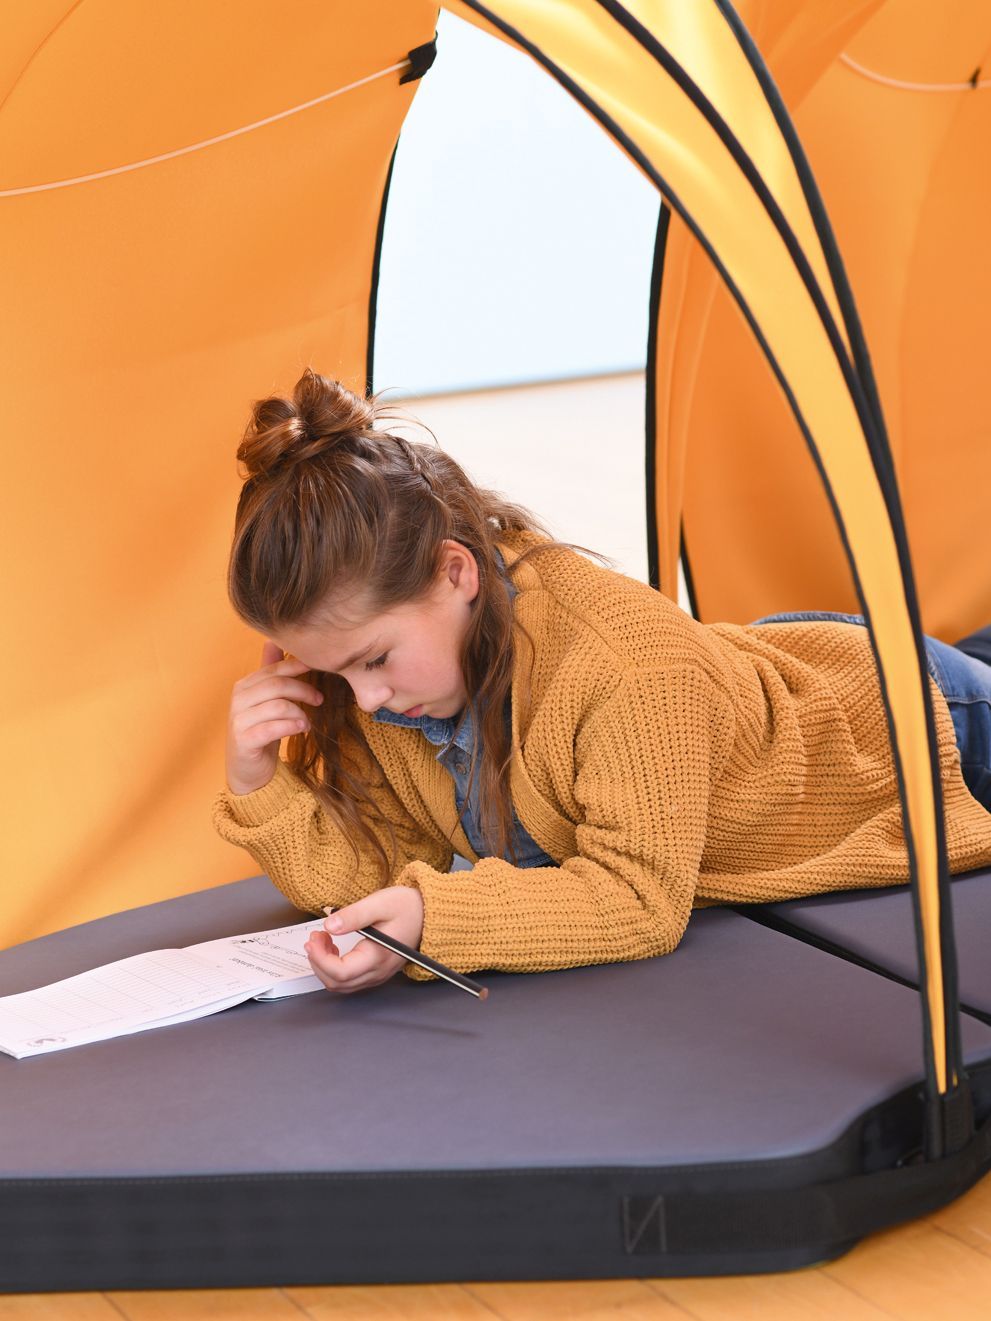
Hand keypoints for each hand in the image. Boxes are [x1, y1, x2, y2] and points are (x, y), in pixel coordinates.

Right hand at [225, 640, 324, 794]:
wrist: (247, 769)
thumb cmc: (261, 730)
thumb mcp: (267, 700)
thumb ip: (270, 673)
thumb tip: (272, 640)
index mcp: (245, 685)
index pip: (274, 669)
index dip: (298, 666)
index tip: (318, 667)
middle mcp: (239, 699)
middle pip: (277, 685)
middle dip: (303, 690)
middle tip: (320, 699)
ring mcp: (239, 720)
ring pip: (277, 705)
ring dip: (299, 711)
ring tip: (309, 720)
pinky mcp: (244, 740)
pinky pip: (272, 728)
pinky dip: (291, 726)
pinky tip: (302, 728)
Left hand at [304, 887, 424, 994]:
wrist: (427, 913)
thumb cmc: (406, 907)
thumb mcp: (380, 903)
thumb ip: (353, 915)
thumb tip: (329, 926)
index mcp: (378, 957)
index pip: (340, 973)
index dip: (320, 959)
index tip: (312, 940)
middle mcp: (378, 971)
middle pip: (337, 983)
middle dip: (318, 962)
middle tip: (315, 937)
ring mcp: (378, 974)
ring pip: (341, 985)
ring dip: (324, 966)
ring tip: (322, 939)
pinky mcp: (376, 972)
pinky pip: (349, 980)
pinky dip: (334, 968)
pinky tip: (333, 947)